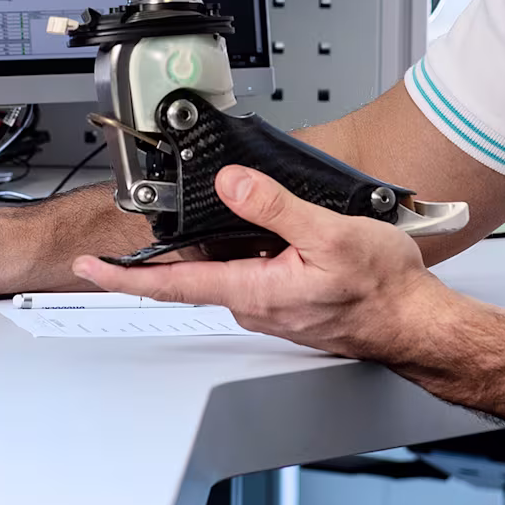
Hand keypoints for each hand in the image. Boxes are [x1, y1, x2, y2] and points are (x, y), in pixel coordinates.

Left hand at [72, 165, 453, 360]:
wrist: (415, 321)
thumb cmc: (382, 289)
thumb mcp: (327, 233)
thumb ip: (273, 207)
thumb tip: (231, 183)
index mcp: (253, 290)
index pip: (172, 285)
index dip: (123, 277)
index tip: (89, 268)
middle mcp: (254, 305)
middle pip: (199, 266)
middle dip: (187, 236)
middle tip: (187, 202)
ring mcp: (270, 306)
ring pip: (230, 265)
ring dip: (231, 238)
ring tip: (265, 212)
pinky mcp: (288, 301)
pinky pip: (256, 269)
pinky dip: (257, 246)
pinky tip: (286, 230)